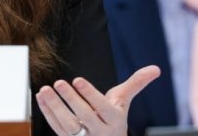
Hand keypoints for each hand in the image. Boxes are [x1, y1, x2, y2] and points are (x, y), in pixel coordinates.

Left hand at [36, 65, 159, 135]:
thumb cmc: (113, 117)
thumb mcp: (124, 101)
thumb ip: (136, 84)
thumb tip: (156, 68)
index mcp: (113, 119)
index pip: (102, 107)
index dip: (90, 94)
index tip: (78, 79)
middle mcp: (99, 131)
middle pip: (84, 116)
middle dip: (70, 99)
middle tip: (59, 83)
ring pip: (67, 124)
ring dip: (54, 107)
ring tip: (45, 90)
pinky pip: (57, 127)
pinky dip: (47, 112)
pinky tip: (41, 97)